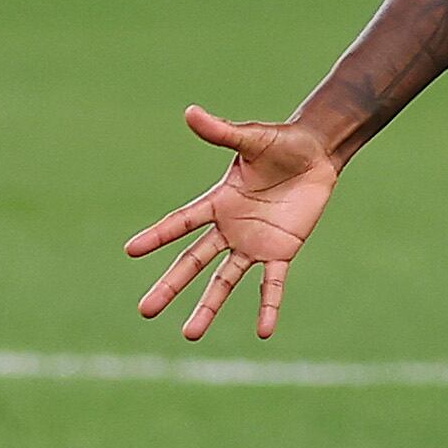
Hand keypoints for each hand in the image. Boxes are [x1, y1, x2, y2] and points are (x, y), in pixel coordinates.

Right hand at [126, 105, 340, 339]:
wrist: (316, 154)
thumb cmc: (281, 143)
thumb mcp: (251, 138)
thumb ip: (222, 132)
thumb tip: (190, 112)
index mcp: (217, 201)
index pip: (181, 223)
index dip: (157, 236)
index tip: (130, 250)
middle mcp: (229, 227)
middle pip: (193, 262)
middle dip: (170, 286)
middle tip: (145, 311)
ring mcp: (253, 243)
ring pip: (225, 281)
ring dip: (208, 307)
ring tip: (189, 335)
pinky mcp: (281, 251)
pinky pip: (272, 284)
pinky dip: (268, 306)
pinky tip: (264, 332)